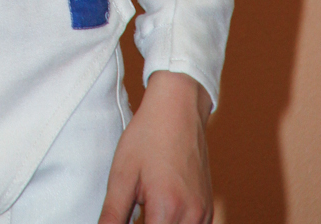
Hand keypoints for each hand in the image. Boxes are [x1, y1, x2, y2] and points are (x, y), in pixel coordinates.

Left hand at [98, 70, 213, 223]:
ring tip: (145, 208)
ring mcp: (204, 214)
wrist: (178, 108)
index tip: (126, 217)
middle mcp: (192, 216)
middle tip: (135, 208)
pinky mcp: (207, 209)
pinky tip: (159, 212)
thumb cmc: (148, 136)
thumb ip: (113, 215)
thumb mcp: (122, 174)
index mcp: (167, 208)